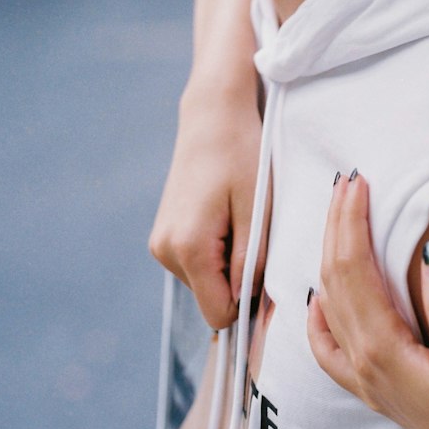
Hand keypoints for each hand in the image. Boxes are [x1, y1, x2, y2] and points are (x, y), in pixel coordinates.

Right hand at [150, 85, 265, 327]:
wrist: (212, 115)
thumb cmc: (241, 153)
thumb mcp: (257, 207)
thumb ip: (252, 260)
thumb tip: (249, 304)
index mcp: (189, 248)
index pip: (220, 313)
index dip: (249, 303)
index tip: (268, 273)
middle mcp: (166, 251)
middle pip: (212, 298)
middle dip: (238, 279)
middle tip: (255, 233)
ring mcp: (160, 244)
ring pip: (205, 282)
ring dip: (227, 262)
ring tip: (239, 218)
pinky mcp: (163, 235)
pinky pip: (196, 264)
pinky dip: (216, 251)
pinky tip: (225, 216)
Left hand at [307, 174, 428, 428]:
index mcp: (382, 347)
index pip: (355, 268)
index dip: (353, 222)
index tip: (358, 182)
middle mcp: (362, 360)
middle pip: (335, 279)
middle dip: (337, 226)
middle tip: (346, 182)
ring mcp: (363, 375)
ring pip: (329, 302)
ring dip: (329, 255)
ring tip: (337, 217)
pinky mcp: (371, 386)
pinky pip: (328, 347)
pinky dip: (317, 316)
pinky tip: (318, 300)